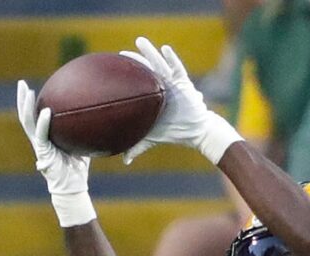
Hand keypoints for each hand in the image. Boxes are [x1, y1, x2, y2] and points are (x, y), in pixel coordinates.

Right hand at [14, 80, 92, 225]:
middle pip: (26, 115)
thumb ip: (83, 134)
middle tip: (21, 83)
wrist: (72, 186)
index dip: (31, 103)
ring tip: (27, 90)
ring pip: (28, 121)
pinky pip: (41, 134)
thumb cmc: (77, 168)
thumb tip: (98, 122)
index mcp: (45, 137)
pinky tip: (46, 111)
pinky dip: (43, 122)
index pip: (34, 116)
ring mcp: (39, 145)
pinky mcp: (43, 152)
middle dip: (22, 99)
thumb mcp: (81, 146)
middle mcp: (39, 139)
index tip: (31, 88)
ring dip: (25, 105)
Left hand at [119, 37, 242, 164]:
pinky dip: (172, 59)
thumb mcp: (152, 138)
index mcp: (152, 96)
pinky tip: (165, 49)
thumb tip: (124, 161)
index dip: (126, 74)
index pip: (137, 81)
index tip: (112, 67)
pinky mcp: (185, 84)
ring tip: (139, 41)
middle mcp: (161, 87)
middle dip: (135, 60)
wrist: (197, 132)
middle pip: (145, 70)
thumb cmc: (175, 132)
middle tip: (120, 54)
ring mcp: (173, 83)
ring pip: (159, 65)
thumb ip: (137, 146)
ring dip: (150, 52)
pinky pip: (178, 68)